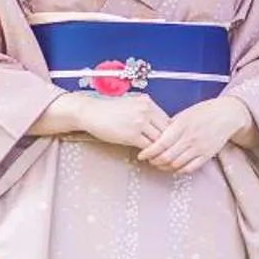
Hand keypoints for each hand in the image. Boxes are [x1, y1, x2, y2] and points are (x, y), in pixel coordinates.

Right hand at [48, 91, 167, 152]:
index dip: (169, 133)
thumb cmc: (107, 110)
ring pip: (160, 140)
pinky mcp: (132, 134)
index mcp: (147, 101)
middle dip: (168, 143)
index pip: (167, 120)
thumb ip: (145, 113)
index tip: (167, 141)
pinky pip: (148, 147)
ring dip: (159, 150)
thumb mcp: (130, 105)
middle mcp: (146, 109)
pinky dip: (149, 154)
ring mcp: (140, 121)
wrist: (89, 112)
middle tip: (166, 152)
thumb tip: (158, 127)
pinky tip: (146, 156)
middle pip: (167, 130)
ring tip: (157, 156)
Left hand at [140, 94, 249, 175]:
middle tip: (149, 160)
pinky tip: (172, 168)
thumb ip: (170, 125)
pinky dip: (178, 170)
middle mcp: (190, 138)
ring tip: (158, 164)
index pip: (161, 143)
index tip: (141, 155)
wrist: (227, 115)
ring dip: (164, 167)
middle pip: (166, 156)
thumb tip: (155, 133)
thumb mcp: (184, 113)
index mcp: (182, 125)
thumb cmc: (204, 112)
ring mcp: (199, 148)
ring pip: (176, 164)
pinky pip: (190, 168)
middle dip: (154, 161)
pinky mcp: (207, 155)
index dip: (149, 152)